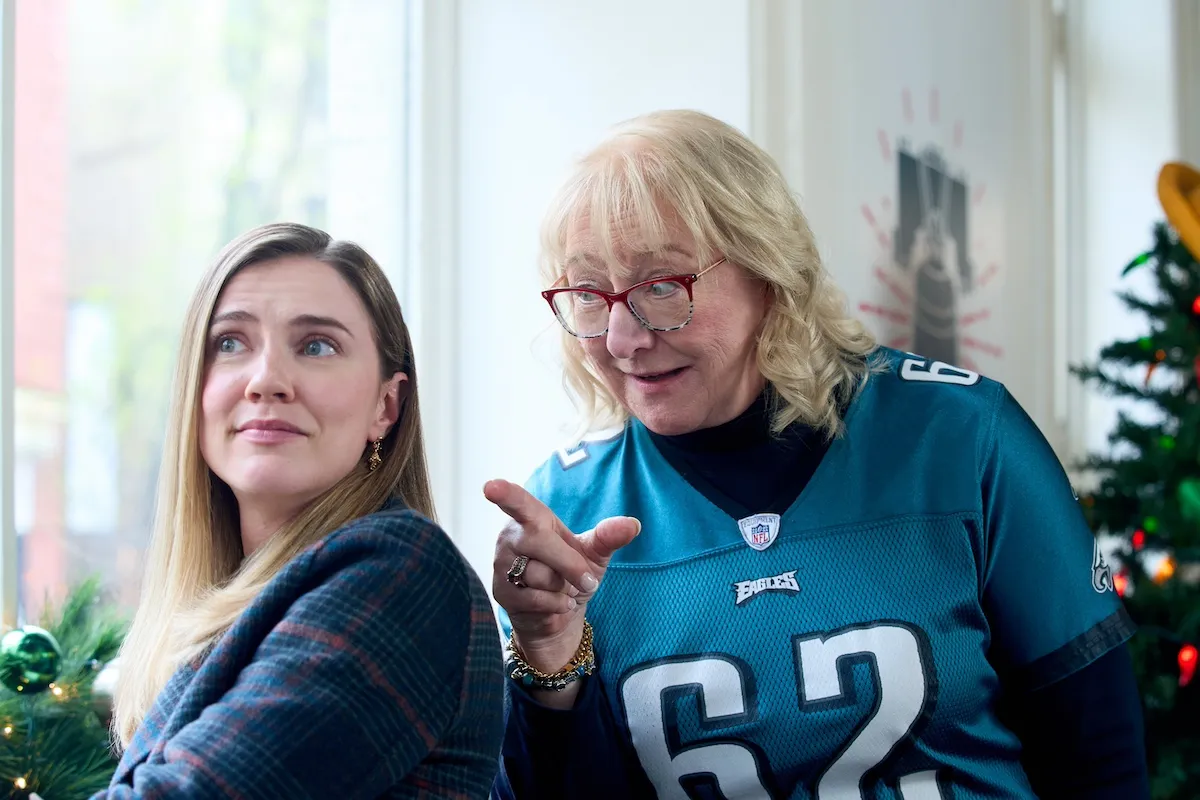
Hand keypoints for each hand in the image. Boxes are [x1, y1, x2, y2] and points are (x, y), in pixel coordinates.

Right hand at [486, 479, 639, 672]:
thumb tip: (632, 524)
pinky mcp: (501, 592)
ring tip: (560, 589)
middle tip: (586, 580)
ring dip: (562, 588)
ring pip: (540, 575)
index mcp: (532, 519)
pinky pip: (537, 599)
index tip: (491, 487)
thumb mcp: (594, 553)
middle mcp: (511, 537)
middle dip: (569, 564)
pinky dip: (556, 606)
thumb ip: (609, 536)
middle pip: (539, 542)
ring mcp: (502, 565)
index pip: (519, 503)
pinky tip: (556, 604)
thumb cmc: (571, 573)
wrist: (558, 614)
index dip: (506, 494)